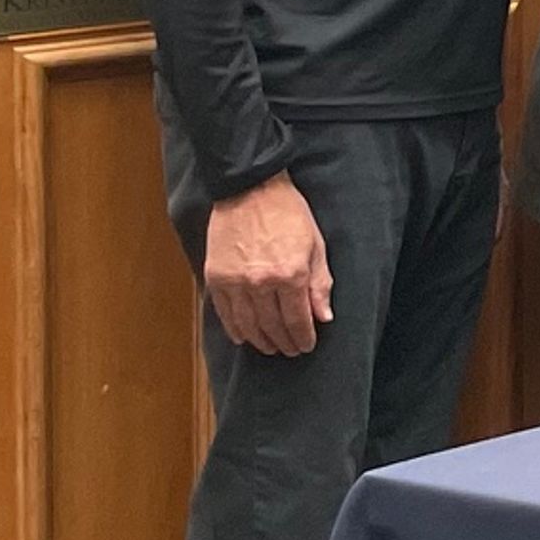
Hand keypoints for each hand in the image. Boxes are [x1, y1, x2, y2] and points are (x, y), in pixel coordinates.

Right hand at [202, 172, 331, 355]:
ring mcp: (235, 281)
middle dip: (284, 342)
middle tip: (290, 350)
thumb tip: (323, 317)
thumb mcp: (316, 245)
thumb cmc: (289, 213)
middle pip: (273, 326)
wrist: (251, 189)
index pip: (298, 320)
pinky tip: (244, 337)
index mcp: (291, 274)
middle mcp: (261, 282)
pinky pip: (224, 313)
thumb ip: (320, 283)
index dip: (303, 338)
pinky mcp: (216, 277)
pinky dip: (235, 329)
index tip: (307, 346)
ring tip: (270, 347)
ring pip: (248, 325)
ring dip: (260, 341)